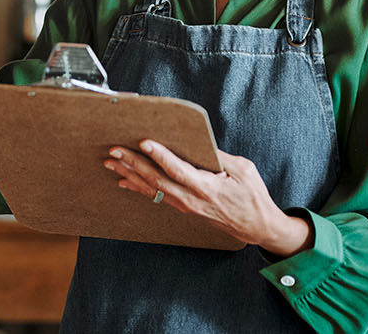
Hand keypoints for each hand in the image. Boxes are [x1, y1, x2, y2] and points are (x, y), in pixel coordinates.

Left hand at [102, 141, 313, 256]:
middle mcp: (191, 198)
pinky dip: (138, 188)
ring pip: (152, 189)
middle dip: (133, 164)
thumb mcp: (244, 170)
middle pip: (156, 180)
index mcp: (207, 187)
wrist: (256, 226)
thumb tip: (199, 142)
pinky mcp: (183, 208)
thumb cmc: (252, 197)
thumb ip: (220, 156)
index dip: (159, 156)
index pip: (178, 170)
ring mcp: (185, 205)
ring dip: (130, 175)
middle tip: (114, 151)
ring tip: (111, 163)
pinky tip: (123, 181)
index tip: (143, 142)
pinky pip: (157, 196)